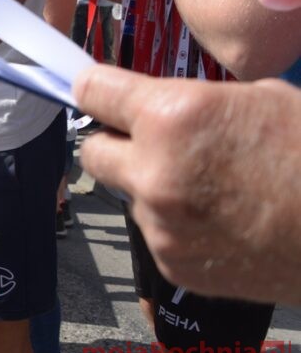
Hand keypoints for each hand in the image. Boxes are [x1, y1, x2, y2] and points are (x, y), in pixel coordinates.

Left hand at [74, 65, 300, 303]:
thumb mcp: (260, 98)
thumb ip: (195, 102)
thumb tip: (163, 107)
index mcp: (171, 116)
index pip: (91, 91)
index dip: (94, 89)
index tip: (98, 90)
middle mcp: (152, 170)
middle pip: (93, 150)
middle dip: (118, 143)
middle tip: (153, 143)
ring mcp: (160, 223)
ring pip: (129, 194)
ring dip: (153, 187)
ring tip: (213, 189)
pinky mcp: (173, 264)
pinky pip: (157, 233)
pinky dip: (178, 225)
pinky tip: (224, 221)